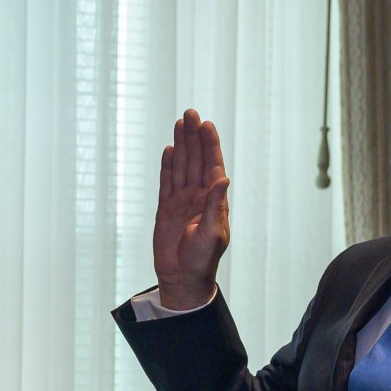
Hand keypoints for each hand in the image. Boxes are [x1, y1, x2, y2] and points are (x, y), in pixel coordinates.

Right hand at [151, 110, 230, 309]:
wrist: (183, 278)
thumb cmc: (203, 259)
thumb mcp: (213, 233)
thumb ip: (216, 205)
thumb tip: (223, 177)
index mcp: (214, 200)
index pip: (212, 165)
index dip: (210, 144)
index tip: (206, 125)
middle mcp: (199, 196)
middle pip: (196, 160)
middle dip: (194, 137)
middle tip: (191, 113)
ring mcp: (182, 201)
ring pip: (182, 166)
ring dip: (182, 145)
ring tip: (180, 123)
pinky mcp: (166, 209)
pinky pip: (166, 183)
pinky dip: (168, 166)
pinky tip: (170, 150)